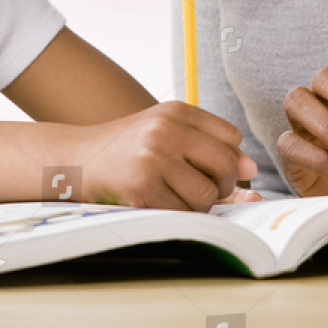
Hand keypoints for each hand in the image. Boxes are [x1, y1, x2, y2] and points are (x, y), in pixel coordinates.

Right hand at [70, 101, 258, 210]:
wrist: (76, 158)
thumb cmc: (130, 149)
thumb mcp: (167, 135)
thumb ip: (210, 148)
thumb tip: (251, 171)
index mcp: (176, 111)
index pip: (232, 137)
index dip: (229, 159)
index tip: (212, 168)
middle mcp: (166, 130)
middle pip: (225, 165)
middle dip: (222, 185)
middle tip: (204, 189)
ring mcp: (153, 159)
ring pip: (206, 195)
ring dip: (200, 205)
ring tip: (179, 196)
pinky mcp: (141, 189)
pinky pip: (183, 213)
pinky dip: (180, 216)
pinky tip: (162, 204)